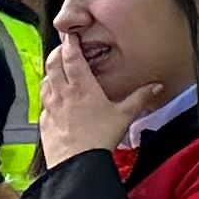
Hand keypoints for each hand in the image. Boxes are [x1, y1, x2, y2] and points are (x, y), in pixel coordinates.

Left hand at [37, 32, 166, 164]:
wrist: (75, 163)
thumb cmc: (99, 138)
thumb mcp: (124, 115)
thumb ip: (139, 98)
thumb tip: (156, 86)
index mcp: (82, 87)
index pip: (70, 57)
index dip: (69, 43)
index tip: (71, 36)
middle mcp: (63, 92)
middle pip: (52, 64)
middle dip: (56, 52)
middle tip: (63, 48)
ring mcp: (50, 106)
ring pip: (45, 80)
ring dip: (50, 71)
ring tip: (58, 70)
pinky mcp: (44, 120)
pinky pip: (43, 101)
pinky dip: (48, 94)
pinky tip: (55, 98)